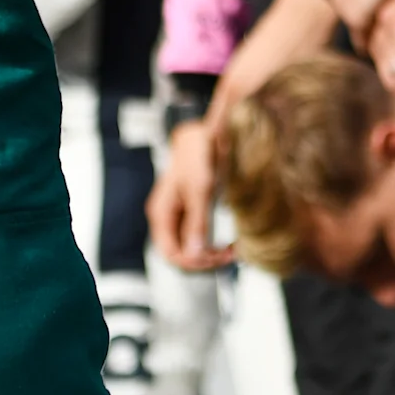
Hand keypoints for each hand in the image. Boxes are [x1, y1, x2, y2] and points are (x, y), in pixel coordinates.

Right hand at [146, 117, 231, 271]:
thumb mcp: (200, 190)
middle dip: (205, 259)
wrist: (202, 132)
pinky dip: (212, 242)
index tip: (218, 259)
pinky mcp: (190, 211)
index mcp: (161, 214)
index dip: (194, 262)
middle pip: (181, 253)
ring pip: (190, 246)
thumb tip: (195, 254)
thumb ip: (197, 223)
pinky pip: (197, 236)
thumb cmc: (198, 155)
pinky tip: (228, 241)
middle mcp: (166, 218)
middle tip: (230, 255)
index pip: (171, 253)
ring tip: (232, 250)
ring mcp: (177, 215)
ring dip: (210, 252)